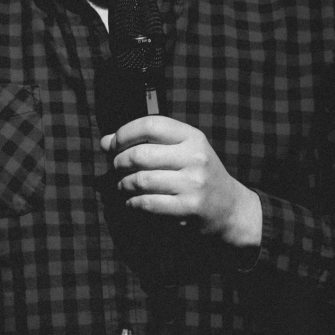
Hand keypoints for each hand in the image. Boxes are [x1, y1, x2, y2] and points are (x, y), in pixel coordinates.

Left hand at [100, 116, 261, 247]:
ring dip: (122, 184)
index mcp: (193, 137)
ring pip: (140, 180)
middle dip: (118, 162)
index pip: (150, 125)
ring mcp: (193, 184)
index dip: (124, 134)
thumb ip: (146, 142)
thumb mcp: (181, 151)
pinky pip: (146, 203)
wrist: (230, 208)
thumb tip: (105, 142)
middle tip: (115, 168)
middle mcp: (195, 158)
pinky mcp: (189, 208)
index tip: (112, 144)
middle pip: (139, 154)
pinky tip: (132, 202)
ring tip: (122, 186)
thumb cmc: (197, 175)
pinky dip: (132, 203)